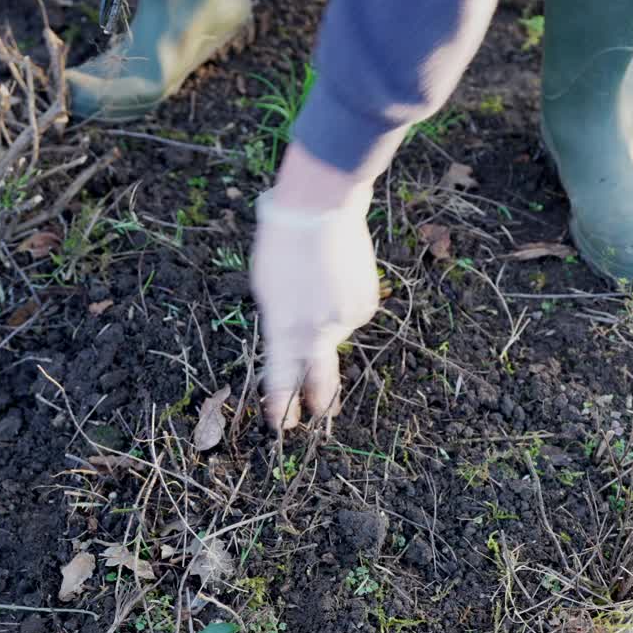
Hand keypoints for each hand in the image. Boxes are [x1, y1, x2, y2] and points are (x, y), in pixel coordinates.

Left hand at [250, 144, 378, 429]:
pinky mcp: (366, 304)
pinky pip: (351, 313)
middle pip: (320, 378)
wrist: (320, 208)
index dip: (281, 405)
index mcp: (284, 327)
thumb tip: (298, 338)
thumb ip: (281, 322)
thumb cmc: (282, 242)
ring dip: (327, 319)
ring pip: (335, 331)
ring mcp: (345, 318)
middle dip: (319, 398)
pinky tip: (337, 276)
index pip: (282, 378)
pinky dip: (344, 303)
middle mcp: (317, 330)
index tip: (281, 425)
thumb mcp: (267, 289)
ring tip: (319, 281)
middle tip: (319, 413)